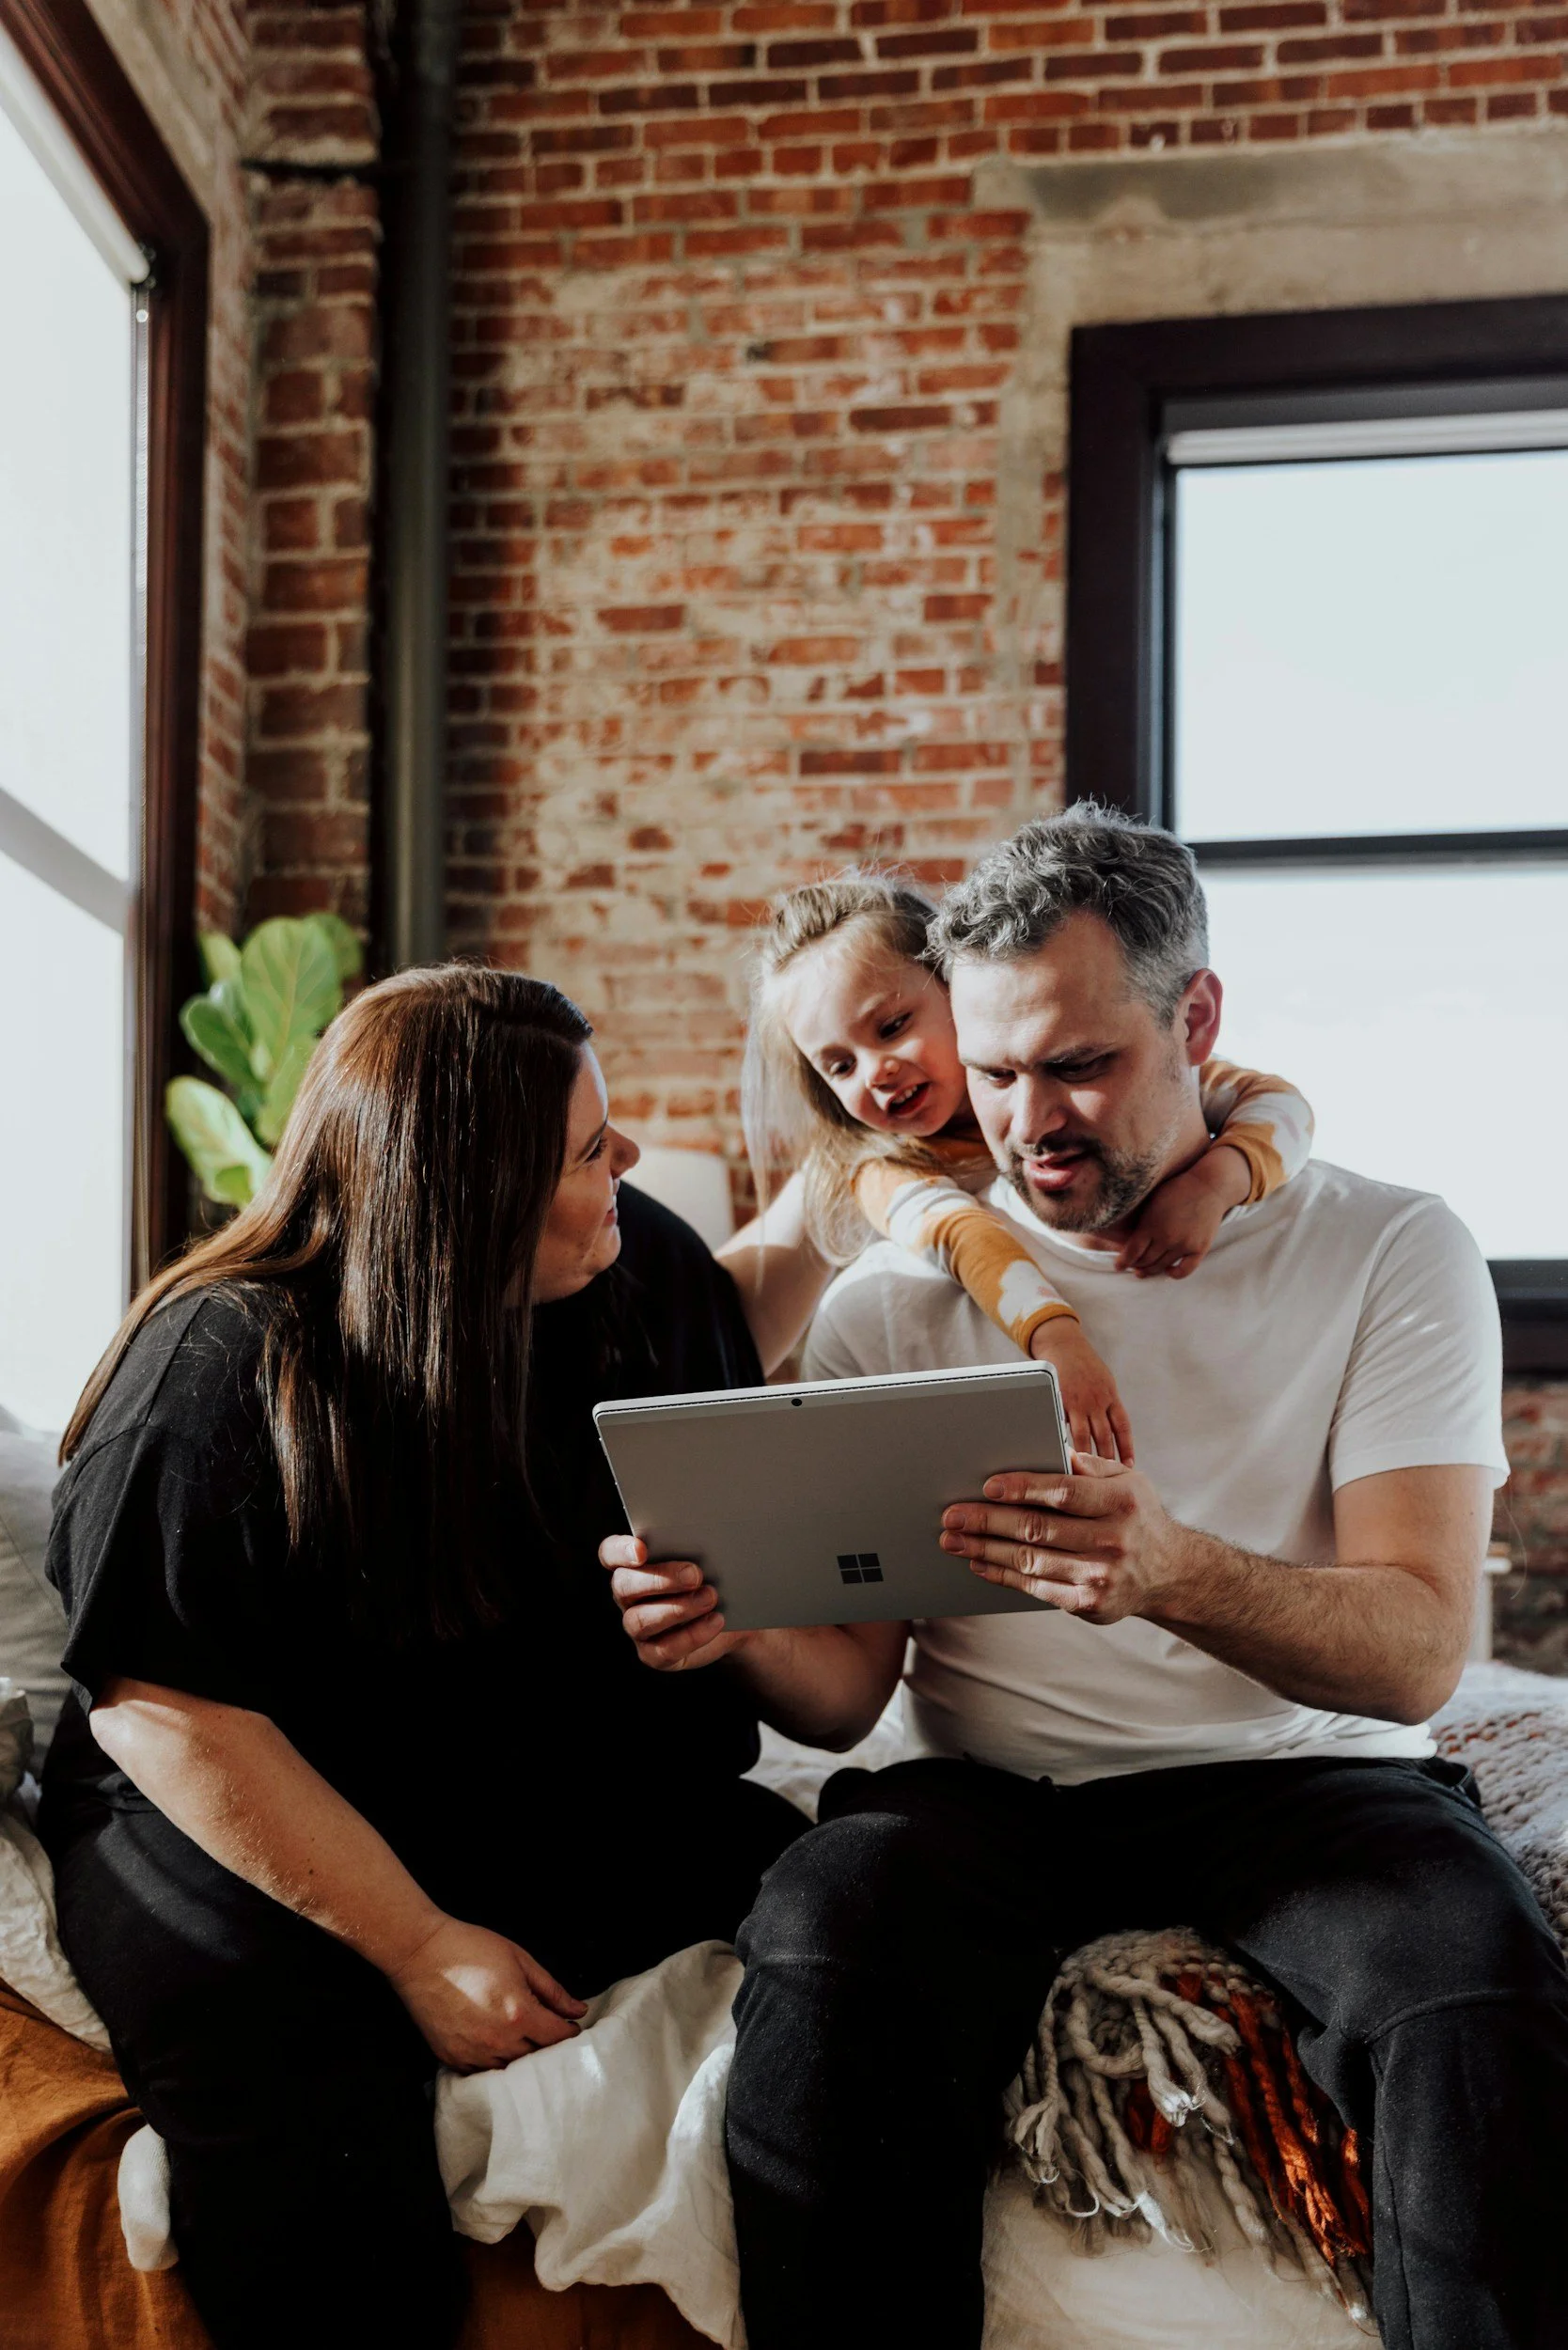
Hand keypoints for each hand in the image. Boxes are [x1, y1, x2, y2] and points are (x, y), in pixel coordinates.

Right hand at [386, 1914, 586, 2073]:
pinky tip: (497, 2047)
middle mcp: (498, 2041)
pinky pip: (482, 2073)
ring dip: (522, 2059)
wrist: (421, 1954)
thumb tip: (577, 2010)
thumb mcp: (520, 1959)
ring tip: (524, 2041)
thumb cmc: (472, 1949)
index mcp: (519, 2014)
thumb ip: (552, 1989)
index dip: (569, 2033)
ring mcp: (473, 2054)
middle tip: (550, 2034)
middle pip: (536, 2059)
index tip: (571, 2027)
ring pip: (510, 2070)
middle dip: (548, 2047)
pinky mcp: (452, 2058)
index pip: (557, 2038)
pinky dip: (494, 2064)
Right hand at [600, 1534, 754, 1671]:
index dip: (620, 1551)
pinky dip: (692, 1634)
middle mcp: (628, 1595)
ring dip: (677, 1609)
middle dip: (660, 1579)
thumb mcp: (708, 1558)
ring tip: (709, 1597)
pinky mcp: (654, 1654)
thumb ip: (696, 1546)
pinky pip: (665, 1649)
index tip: (641, 1550)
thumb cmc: (713, 1577)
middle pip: (624, 1585)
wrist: (731, 1616)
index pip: (610, 1553)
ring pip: (640, 1620)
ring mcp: (637, 1626)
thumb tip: (706, 1539)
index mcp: (632, 1564)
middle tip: (694, 1575)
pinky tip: (715, 1621)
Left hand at [938, 1452, 1184, 1623]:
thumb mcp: (1128, 1480)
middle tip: (952, 1516)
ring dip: (985, 1549)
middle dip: (988, 1521)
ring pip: (1030, 1560)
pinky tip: (980, 1562)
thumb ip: (1090, 1465)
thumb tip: (1049, 1446)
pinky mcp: (1088, 1603)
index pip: (1065, 1493)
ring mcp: (1101, 1576)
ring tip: (954, 1540)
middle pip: (1038, 1529)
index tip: (988, 1486)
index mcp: (1121, 1502)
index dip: (1023, 1488)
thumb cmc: (1137, 1516)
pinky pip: (1036, 1587)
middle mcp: (1113, 1540)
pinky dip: (1003, 1574)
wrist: (1170, 1572)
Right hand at [1029, 1319, 1133, 1462]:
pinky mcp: (1059, 1400)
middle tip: (1107, 1478)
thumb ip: (1107, 1403)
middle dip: (1106, 1458)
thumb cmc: (1083, 1364)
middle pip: (1104, 1436)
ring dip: (1085, 1455)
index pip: (1122, 1427)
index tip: (1129, 1465)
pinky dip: (1063, 1440)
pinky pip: (1062, 1425)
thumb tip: (1112, 1429)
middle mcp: (1097, 1400)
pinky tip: (1062, 1454)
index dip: (1126, 1447)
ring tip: (1085, 1474)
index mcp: (1111, 1395)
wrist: (1062, 1343)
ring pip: (1082, 1436)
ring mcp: (1077, 1401)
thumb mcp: (1104, 1380)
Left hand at [1116, 1143, 1249, 1278]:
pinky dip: (1174, 1274)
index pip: (1132, 1252)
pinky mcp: (1199, 1248)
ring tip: (1144, 1270)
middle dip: (1135, 1265)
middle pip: (1145, 1261)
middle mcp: (1167, 1237)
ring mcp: (1184, 1244)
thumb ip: (1141, 1222)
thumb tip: (1125, 1240)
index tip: (1118, 1266)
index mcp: (1151, 1224)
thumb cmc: (1177, 1189)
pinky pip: (1185, 1270)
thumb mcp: (1152, 1201)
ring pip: (1161, 1267)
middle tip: (1131, 1266)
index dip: (1122, 1262)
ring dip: (1150, 1270)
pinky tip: (1168, 1270)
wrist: (1209, 1186)